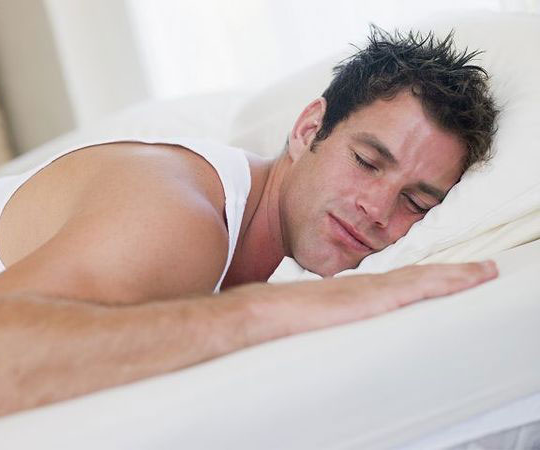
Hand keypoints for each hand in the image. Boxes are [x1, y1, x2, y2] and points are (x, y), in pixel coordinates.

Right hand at [232, 261, 497, 341]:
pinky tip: (464, 279)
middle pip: (417, 276)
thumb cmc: (281, 320)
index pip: (397, 283)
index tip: (446, 277)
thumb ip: (331, 320)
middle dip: (449, 273)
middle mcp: (366, 287)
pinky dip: (444, 281)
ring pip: (423, 278)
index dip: (424, 279)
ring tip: (480, 272)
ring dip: (454, 275)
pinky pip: (417, 286)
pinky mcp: (372, 298)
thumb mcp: (313, 320)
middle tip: (479, 270)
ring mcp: (370, 290)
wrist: (263, 313)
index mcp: (353, 293)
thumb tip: (334, 331)